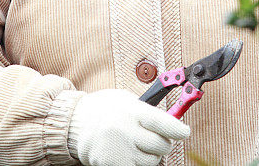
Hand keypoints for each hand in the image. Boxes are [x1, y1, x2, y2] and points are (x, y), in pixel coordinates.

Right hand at [68, 88, 190, 165]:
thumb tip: (172, 122)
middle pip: (161, 145)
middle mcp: (125, 130)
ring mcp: (118, 149)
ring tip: (136, 143)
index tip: (184, 132)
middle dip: (163, 142)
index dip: (177, 129)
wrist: (74, 123)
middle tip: (156, 137)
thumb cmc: (104, 109)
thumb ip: (147, 111)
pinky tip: (129, 153)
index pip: (162, 123)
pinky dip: (137, 162)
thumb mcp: (125, 100)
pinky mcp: (112, 164)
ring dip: (150, 154)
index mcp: (131, 111)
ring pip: (152, 161)